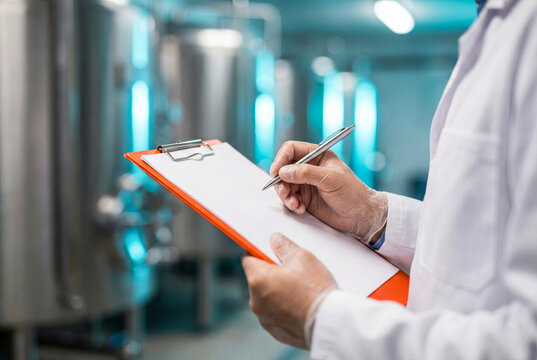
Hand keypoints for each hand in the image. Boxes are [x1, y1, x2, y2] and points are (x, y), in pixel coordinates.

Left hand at [242, 233, 336, 348]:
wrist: (329, 323)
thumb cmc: (316, 289)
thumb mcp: (302, 257)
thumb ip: (283, 245)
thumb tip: (274, 240)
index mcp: (258, 279)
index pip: (248, 259)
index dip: (258, 252)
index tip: (268, 250)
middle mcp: (255, 301)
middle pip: (258, 279)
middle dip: (271, 273)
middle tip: (292, 270)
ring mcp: (265, 318)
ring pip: (267, 298)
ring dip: (277, 292)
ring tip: (300, 290)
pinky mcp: (275, 331)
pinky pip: (275, 314)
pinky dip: (284, 309)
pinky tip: (301, 305)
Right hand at [270, 141, 387, 243]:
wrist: (360, 216)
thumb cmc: (352, 193)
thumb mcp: (330, 179)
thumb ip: (306, 173)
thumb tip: (284, 171)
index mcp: (317, 155)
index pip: (291, 150)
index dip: (281, 159)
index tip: (276, 172)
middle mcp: (309, 167)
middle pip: (283, 168)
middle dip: (281, 181)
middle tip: (284, 192)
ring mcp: (306, 183)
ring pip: (284, 185)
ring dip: (285, 195)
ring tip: (294, 204)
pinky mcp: (305, 198)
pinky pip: (289, 198)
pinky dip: (291, 204)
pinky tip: (300, 209)